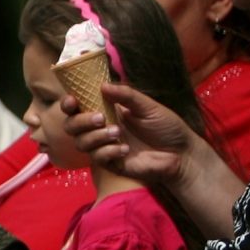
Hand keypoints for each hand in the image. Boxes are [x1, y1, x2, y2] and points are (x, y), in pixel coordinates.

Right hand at [68, 83, 198, 189]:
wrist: (181, 153)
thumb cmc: (166, 127)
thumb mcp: (148, 106)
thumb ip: (126, 95)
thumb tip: (102, 85)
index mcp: (107, 111)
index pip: (78, 107)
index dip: (68, 103)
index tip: (72, 100)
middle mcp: (100, 128)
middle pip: (71, 125)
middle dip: (81, 121)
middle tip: (101, 118)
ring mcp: (104, 146)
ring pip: (81, 142)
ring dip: (96, 136)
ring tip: (118, 133)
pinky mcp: (110, 163)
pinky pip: (97, 157)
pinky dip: (108, 152)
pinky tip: (125, 150)